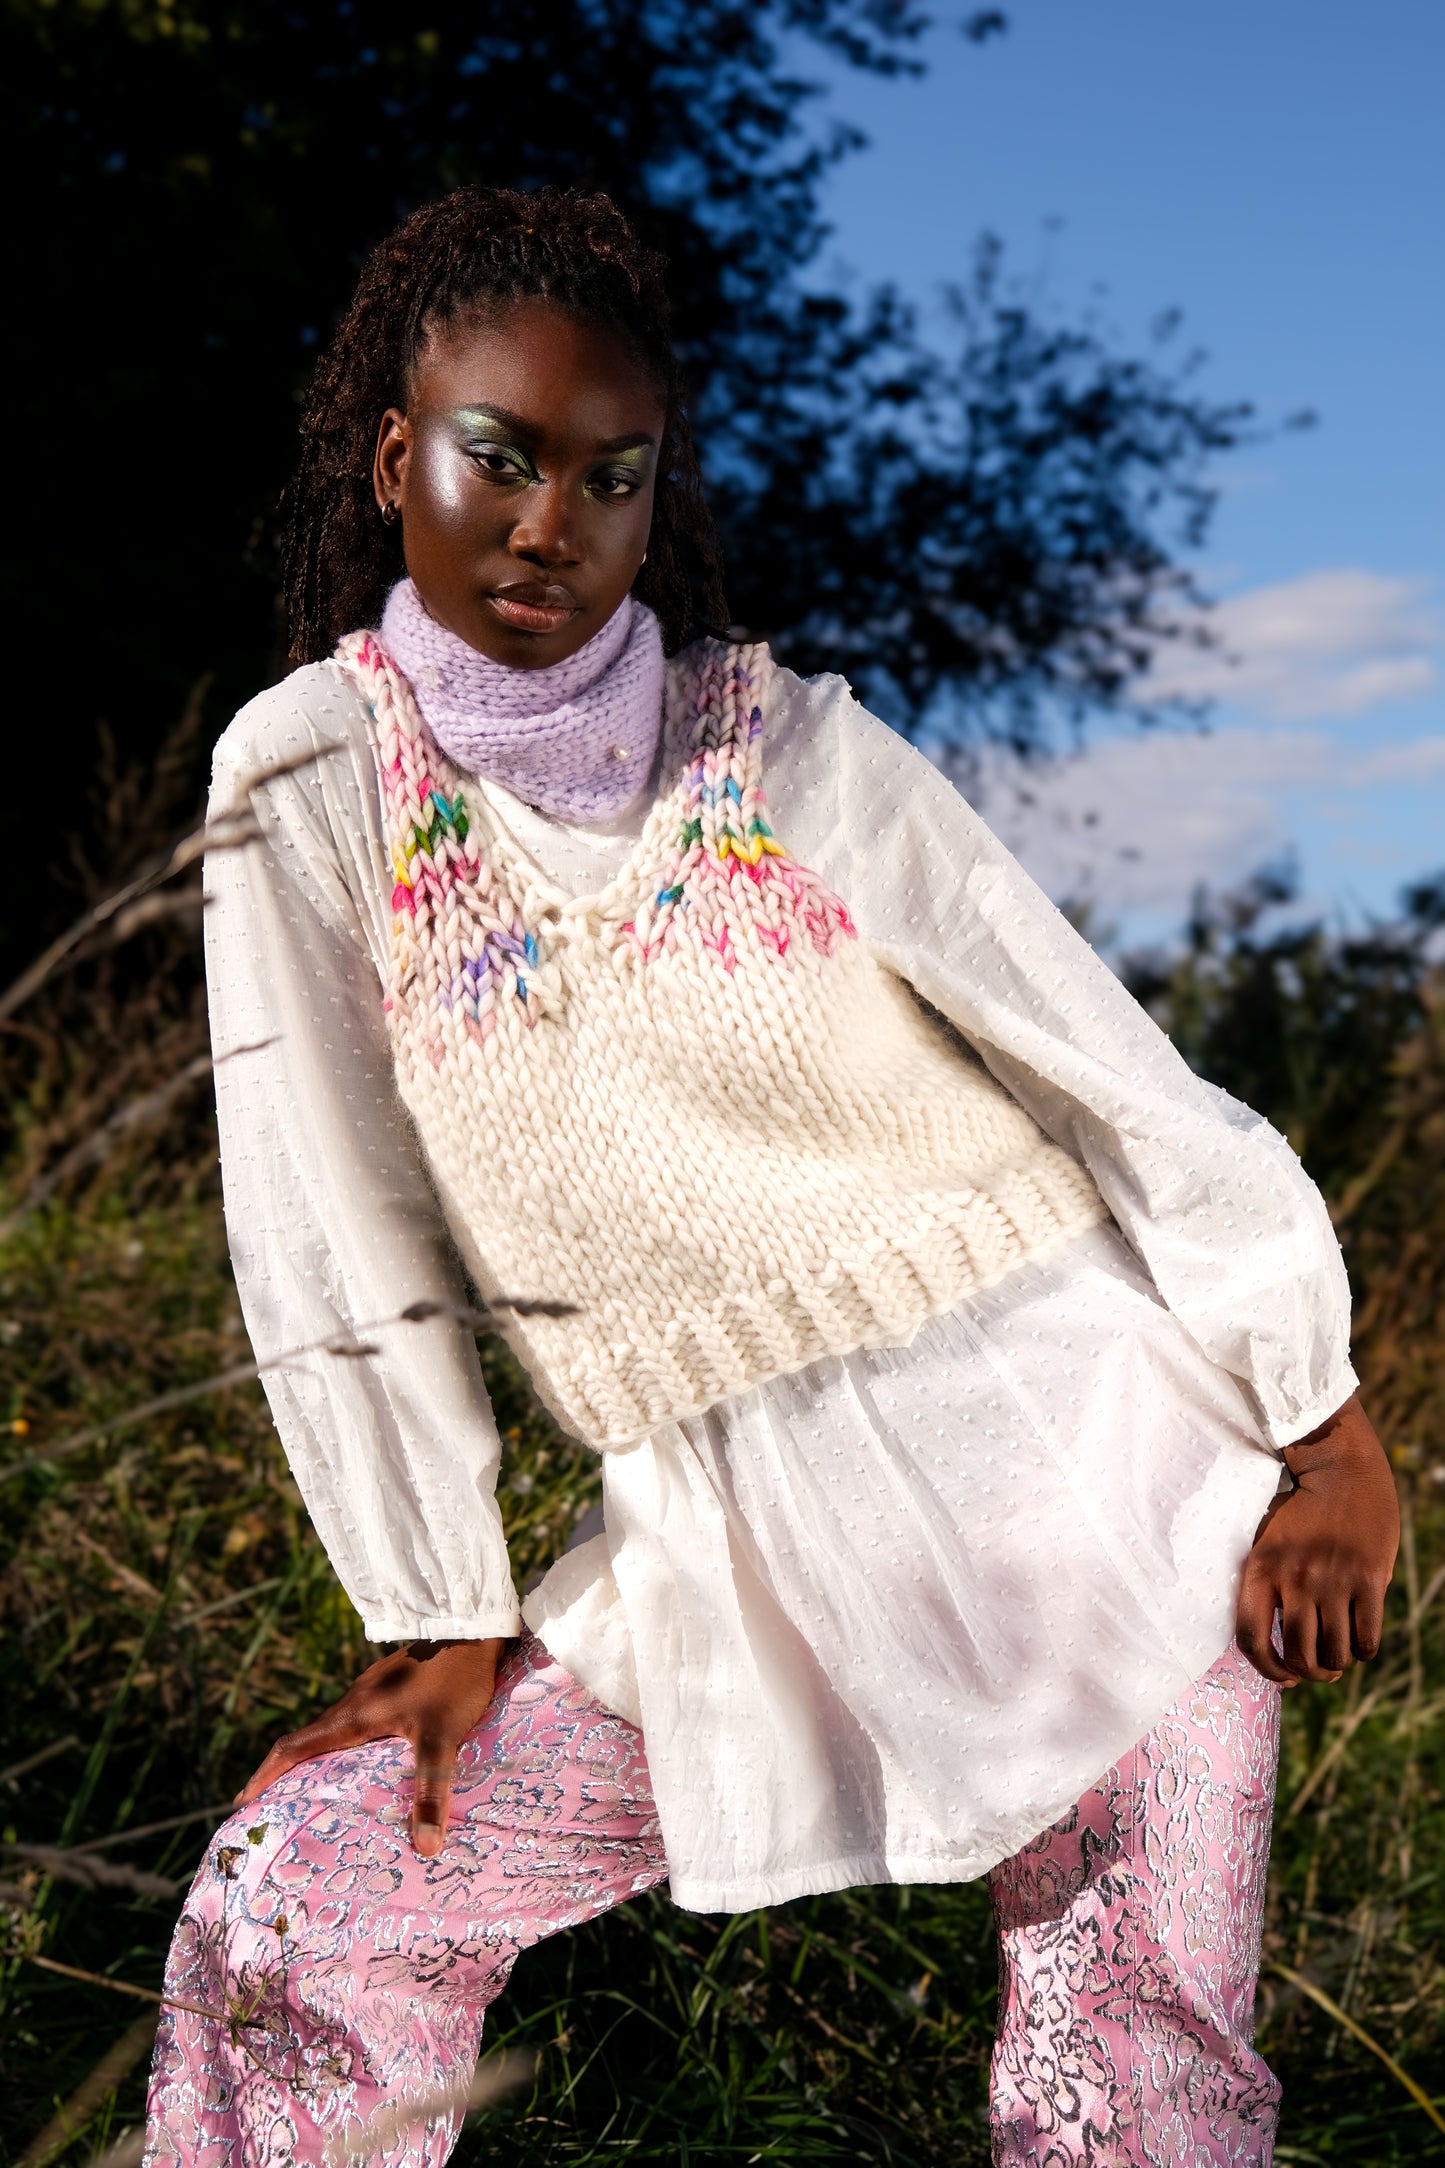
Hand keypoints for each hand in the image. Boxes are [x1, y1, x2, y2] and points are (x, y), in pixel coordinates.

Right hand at [237, 1637, 505, 1856]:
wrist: (475, 1630)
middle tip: (276, 1811)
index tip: (242, 1803)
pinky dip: (347, 1748)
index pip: (293, 1748)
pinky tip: (368, 1764)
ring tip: (317, 1796)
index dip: (265, 1776)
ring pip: (334, 1732)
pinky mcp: (391, 1686)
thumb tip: (426, 1848)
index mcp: (354, 1715)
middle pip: (308, 1742)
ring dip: (318, 1761)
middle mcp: (354, 1702)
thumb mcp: (442, 1739)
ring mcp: (372, 1691)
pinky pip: (357, 1723)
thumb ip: (431, 1790)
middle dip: (286, 1776)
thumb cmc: (454, 1681)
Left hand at [1236, 1394, 1397, 1687]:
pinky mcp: (1368, 1578)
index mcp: (1261, 1569)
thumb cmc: (1299, 1511)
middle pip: (1298, 1654)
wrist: (1339, 1468)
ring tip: (1337, 1658)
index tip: (1280, 1677)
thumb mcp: (1267, 1542)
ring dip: (1336, 1665)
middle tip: (1317, 1670)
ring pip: (1335, 1653)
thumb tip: (1278, 1648)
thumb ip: (1267, 1587)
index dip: (1265, 1669)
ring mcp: (1333, 1580)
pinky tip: (1359, 1642)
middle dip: (1308, 1672)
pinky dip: (1363, 1651)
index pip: (1251, 1639)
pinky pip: (1366, 1638)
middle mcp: (1295, 1578)